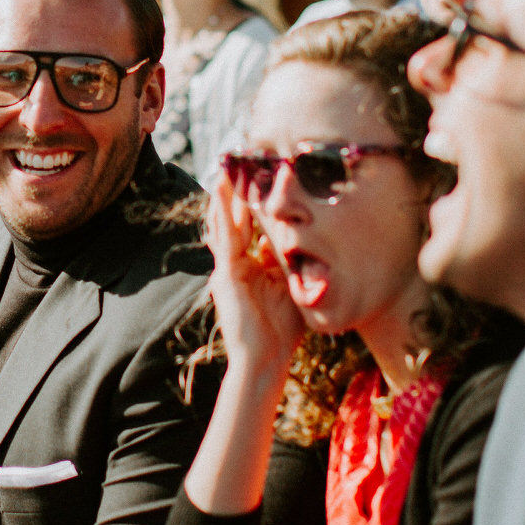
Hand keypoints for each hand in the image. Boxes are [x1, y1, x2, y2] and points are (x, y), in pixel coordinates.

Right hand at [204, 170, 307, 376]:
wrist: (266, 360)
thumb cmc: (284, 331)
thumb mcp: (295, 288)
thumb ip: (296, 265)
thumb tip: (304, 242)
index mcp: (253, 267)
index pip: (253, 229)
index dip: (255, 205)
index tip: (261, 178)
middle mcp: (237, 264)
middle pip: (237, 222)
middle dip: (236, 194)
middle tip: (236, 165)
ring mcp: (229, 270)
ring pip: (226, 226)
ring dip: (224, 199)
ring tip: (223, 172)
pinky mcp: (226, 276)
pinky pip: (225, 242)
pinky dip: (222, 219)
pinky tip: (220, 199)